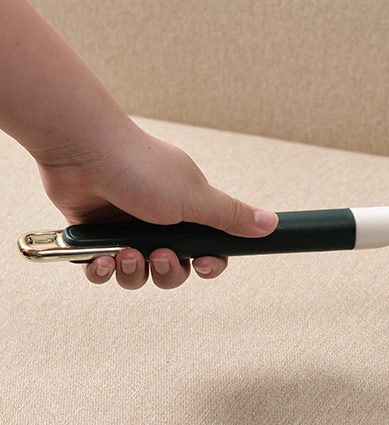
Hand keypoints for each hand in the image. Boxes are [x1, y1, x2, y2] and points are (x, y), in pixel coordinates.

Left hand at [37, 124, 277, 288]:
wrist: (81, 149)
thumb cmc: (139, 166)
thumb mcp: (196, 198)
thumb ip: (232, 216)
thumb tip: (271, 223)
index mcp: (188, 212)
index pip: (208, 251)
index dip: (207, 264)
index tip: (202, 261)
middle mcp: (159, 223)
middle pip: (175, 270)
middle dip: (168, 271)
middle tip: (160, 254)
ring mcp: (126, 231)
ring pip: (139, 275)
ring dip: (133, 272)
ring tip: (124, 252)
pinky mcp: (95, 238)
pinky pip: (103, 272)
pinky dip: (102, 271)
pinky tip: (101, 258)